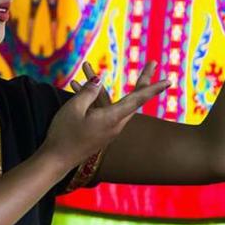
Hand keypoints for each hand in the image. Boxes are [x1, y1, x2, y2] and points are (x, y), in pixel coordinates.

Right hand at [41, 62, 168, 168]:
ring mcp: (107, 128)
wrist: (56, 160)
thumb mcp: (73, 108)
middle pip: (133, 99)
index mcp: (112, 118)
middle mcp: (114, 124)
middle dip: (142, 80)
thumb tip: (98, 80)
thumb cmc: (64, 134)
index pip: (138, 99)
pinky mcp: (99, 131)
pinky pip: (100, 109)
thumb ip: (88, 92)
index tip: (168, 80)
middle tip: (152, 64)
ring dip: (102, 85)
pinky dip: (92, 96)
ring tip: (87, 68)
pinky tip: (75, 84)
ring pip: (113, 102)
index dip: (153, 88)